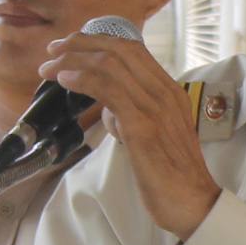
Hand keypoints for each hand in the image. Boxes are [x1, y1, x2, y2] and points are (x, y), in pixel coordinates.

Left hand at [32, 30, 221, 238]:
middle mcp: (165, 93)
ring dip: (73, 60)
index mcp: (170, 91)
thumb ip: (135, 116)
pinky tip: (65, 81)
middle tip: (54, 51)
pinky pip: (108, 89)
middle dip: (81, 43)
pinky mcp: (142, 127)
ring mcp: (155, 108)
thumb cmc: (173, 176)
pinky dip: (82, 79)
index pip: (133, 48)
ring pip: (110, 63)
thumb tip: (111, 111)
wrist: (195, 204)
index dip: (98, 41)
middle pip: (119, 48)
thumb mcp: (158, 135)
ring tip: (50, 67)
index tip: (72, 46)